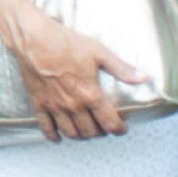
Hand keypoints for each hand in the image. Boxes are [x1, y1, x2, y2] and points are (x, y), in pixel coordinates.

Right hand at [8, 9, 148, 142]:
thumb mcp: (98, 52)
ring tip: (86, 131)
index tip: (122, 127)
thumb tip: (143, 77)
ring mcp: (55, 107)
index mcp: (91, 95)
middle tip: (105, 126)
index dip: (119, 128)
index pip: (110, 123)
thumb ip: (121, 68)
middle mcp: (74, 106)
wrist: (34, 39)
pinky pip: (46, 128)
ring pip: (72, 133)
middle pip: (91, 131)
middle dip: (101, 132)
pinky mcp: (39, 104)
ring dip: (81, 136)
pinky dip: (53, 136)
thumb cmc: (65, 43)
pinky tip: (58, 138)